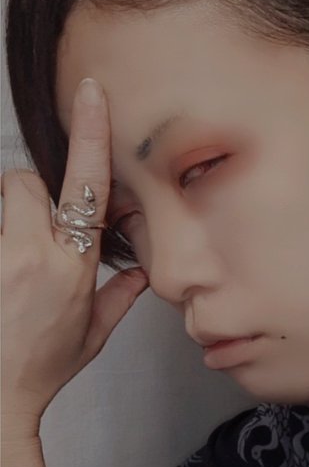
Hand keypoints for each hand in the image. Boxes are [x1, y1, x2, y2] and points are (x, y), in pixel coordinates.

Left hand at [1, 78, 148, 435]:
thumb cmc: (37, 372)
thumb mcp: (89, 338)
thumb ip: (116, 298)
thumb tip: (137, 276)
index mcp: (72, 268)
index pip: (86, 186)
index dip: (90, 135)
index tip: (90, 94)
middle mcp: (33, 255)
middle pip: (24, 183)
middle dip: (30, 193)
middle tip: (35, 227)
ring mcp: (1, 258)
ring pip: (1, 202)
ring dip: (11, 219)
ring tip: (14, 261)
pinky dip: (3, 243)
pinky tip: (7, 278)